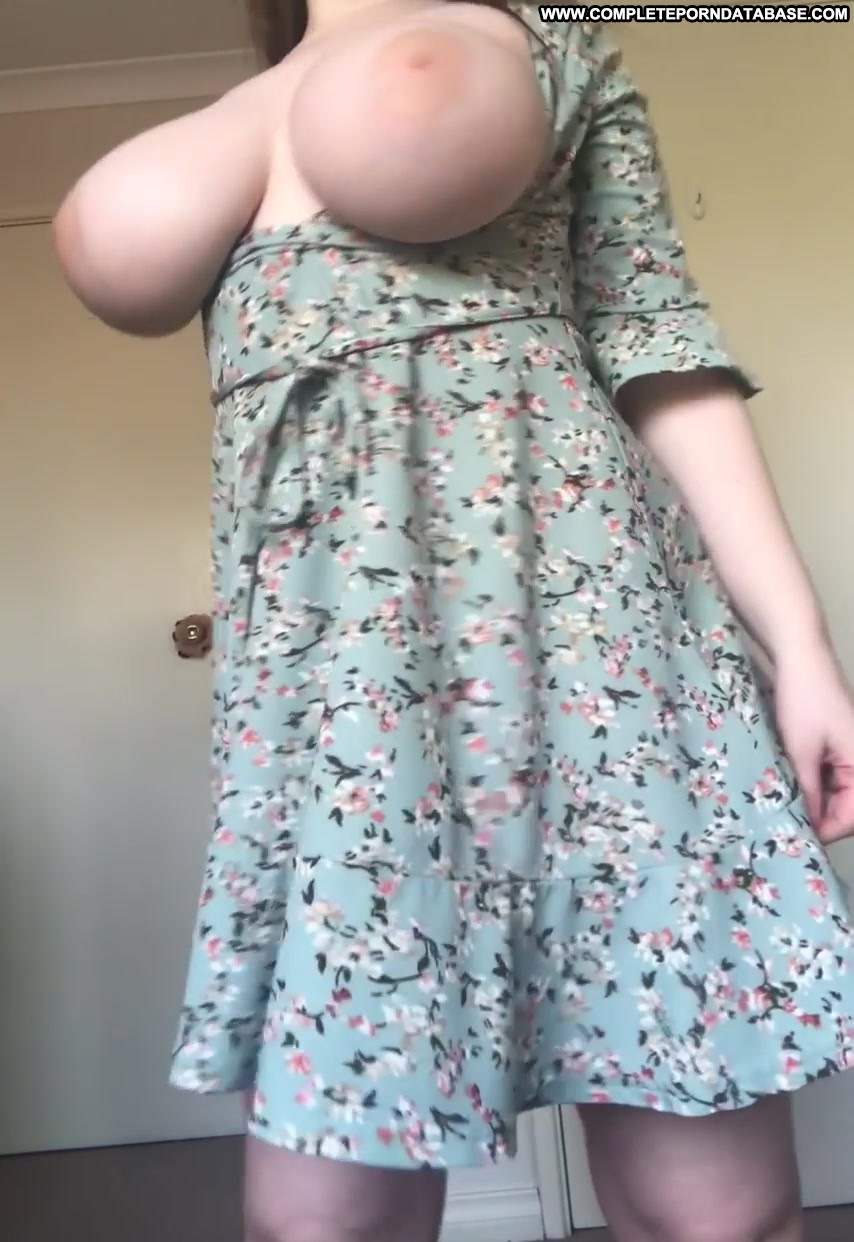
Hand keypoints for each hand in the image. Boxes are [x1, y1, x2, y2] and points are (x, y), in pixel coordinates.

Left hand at [774, 642, 853, 843]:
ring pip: (836, 793)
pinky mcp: (836, 745)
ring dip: (813, 802)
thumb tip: (808, 825)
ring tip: (782, 809)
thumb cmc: (803, 700)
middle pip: (847, 807)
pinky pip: (829, 776)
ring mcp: (849, 753)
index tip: (798, 838)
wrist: (799, 656)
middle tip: (785, 827)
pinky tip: (787, 787)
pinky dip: (811, 784)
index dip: (828, 830)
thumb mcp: (801, 750)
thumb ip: (808, 790)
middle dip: (820, 818)